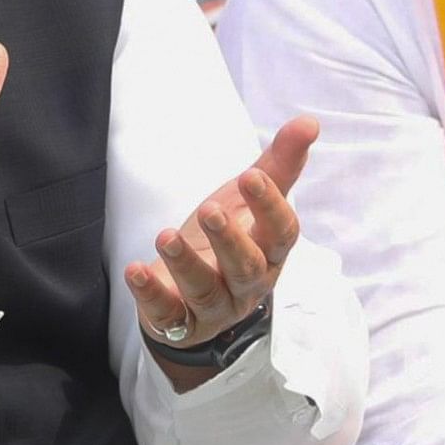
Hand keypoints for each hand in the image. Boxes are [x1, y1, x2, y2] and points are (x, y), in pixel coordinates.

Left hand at [127, 118, 313, 341]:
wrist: (193, 294)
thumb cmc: (230, 238)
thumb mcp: (248, 201)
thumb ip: (278, 165)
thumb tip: (309, 122)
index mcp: (269, 252)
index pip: (282, 234)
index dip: (270, 207)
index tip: (250, 176)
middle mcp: (247, 284)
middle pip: (247, 268)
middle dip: (230, 240)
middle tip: (210, 210)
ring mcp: (213, 306)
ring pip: (206, 292)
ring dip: (186, 264)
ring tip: (166, 236)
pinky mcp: (178, 322)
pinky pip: (167, 315)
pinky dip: (150, 295)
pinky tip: (135, 271)